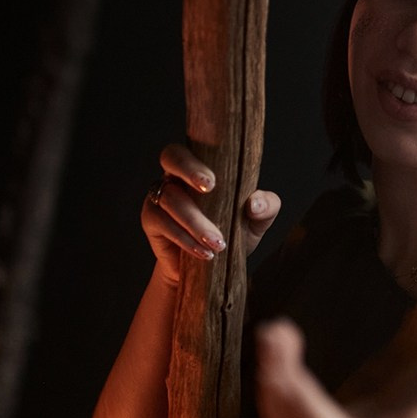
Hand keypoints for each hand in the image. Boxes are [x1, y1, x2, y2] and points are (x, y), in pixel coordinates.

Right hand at [142, 142, 280, 286]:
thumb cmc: (233, 234)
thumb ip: (266, 207)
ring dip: (195, 221)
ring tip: (218, 243)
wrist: (211, 269)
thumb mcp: (256, 222)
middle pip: (170, 156)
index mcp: (201, 168)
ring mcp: (160, 197)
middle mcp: (177, 176)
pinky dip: (185, 239)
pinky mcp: (150, 220)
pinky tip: (204, 252)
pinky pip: (163, 223)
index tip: (213, 182)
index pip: (196, 148)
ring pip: (170, 199)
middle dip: (188, 169)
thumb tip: (254, 203)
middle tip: (209, 189)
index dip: (198, 159)